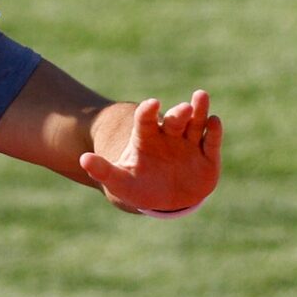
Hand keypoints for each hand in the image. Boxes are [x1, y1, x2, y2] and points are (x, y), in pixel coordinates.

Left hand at [79, 90, 220, 214]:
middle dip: (179, 112)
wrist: (165, 200)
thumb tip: (83, 160)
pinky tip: (214, 122)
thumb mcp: (120, 182)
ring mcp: (190, 143)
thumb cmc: (139, 187)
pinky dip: (214, 131)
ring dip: (199, 110)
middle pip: (174, 119)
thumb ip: (103, 171)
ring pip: (196, 123)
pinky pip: (212, 141)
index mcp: (147, 137)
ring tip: (201, 96)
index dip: (148, 112)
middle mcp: (170, 135)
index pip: (145, 120)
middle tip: (183, 108)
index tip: (150, 105)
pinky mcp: (209, 155)